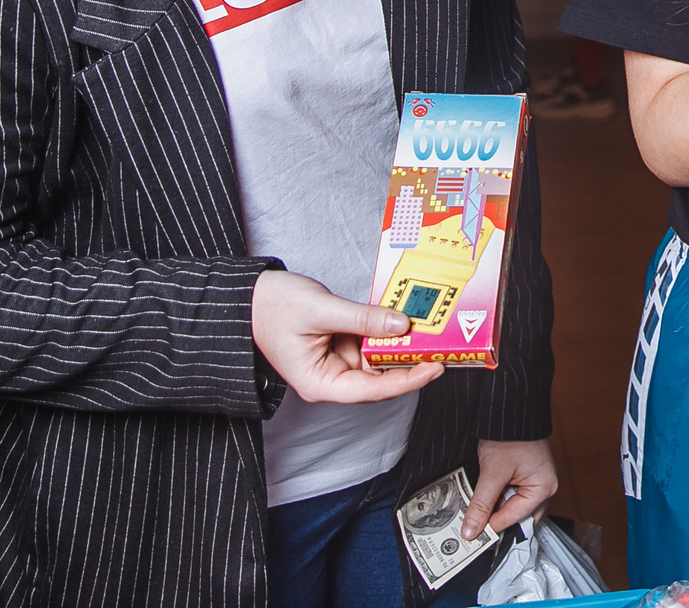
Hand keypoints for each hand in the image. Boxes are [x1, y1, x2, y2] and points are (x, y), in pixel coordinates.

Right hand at [250, 269, 444, 404]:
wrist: (248, 298)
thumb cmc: (272, 308)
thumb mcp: (321, 310)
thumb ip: (362, 319)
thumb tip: (400, 324)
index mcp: (321, 384)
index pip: (372, 390)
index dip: (407, 381)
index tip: (434, 367)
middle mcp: (332, 379)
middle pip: (380, 378)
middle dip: (409, 363)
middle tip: (441, 345)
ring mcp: (337, 363)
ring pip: (378, 360)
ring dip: (400, 345)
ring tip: (429, 330)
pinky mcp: (341, 346)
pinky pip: (370, 342)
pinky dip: (387, 332)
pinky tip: (405, 319)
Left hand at [463, 438, 559, 539]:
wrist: (510, 408)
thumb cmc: (510, 435)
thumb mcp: (492, 472)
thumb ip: (482, 504)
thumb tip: (472, 531)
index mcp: (544, 488)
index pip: (514, 520)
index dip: (491, 526)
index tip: (471, 533)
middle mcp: (545, 487)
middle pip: (518, 518)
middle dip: (496, 520)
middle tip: (474, 524)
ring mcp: (536, 481)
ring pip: (513, 508)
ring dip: (496, 508)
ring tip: (478, 503)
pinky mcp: (526, 475)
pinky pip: (512, 495)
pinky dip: (498, 497)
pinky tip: (484, 493)